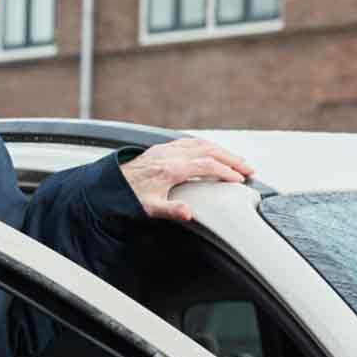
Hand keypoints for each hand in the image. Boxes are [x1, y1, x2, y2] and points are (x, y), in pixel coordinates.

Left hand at [119, 136, 256, 221]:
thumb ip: (170, 210)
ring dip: (222, 151)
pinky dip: (207, 146)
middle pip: (209, 150)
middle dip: (232, 159)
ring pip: (201, 144)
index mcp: (170, 168)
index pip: (206, 165)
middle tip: (249, 168)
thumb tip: (188, 213)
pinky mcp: (161, 148)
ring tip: (237, 161)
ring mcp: (166, 149)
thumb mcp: (149, 208)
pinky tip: (213, 152)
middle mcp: (170, 155)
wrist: (108, 185)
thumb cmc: (128, 197)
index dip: (226, 172)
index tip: (240, 179)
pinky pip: (190, 142)